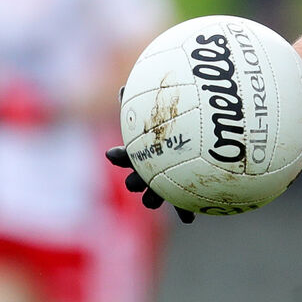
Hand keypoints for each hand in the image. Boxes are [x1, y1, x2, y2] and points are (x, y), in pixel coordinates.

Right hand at [105, 86, 194, 223]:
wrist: (184, 141)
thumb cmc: (167, 124)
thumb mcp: (156, 113)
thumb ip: (142, 102)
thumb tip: (128, 83)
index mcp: (141, 154)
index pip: (126, 154)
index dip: (120, 155)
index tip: (112, 154)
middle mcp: (148, 170)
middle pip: (136, 179)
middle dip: (135, 181)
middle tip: (135, 183)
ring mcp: (161, 183)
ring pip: (154, 195)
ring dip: (154, 198)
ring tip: (155, 201)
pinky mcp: (178, 193)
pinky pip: (181, 203)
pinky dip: (184, 211)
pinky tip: (189, 219)